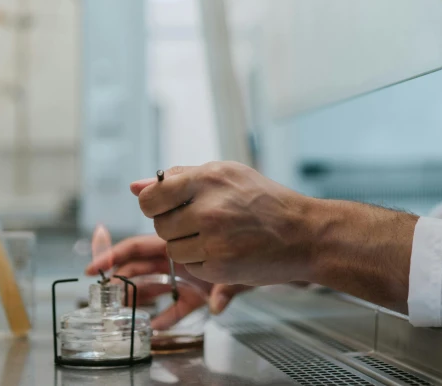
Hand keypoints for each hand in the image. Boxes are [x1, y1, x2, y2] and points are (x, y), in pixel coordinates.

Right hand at [85, 235, 249, 327]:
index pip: (140, 245)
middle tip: (104, 296)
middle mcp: (181, 256)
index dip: (115, 255)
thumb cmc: (259, 241)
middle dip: (121, 280)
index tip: (94, 268)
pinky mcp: (199, 292)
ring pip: (154, 287)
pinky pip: (176, 307)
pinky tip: (154, 329)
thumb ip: (226, 283)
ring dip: (138, 299)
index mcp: (181, 238)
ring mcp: (188, 274)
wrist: (280, 250)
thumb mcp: (241, 257)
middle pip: (141, 267)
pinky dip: (165, 318)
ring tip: (122, 314)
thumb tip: (218, 308)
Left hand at [132, 162, 321, 286]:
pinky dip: (203, 262)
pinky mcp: (220, 266)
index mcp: (207, 179)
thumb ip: (180, 177)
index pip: (151, 197)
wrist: (304, 233)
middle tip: (204, 222)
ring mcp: (214, 239)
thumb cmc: (267, 201)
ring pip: (173, 248)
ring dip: (188, 246)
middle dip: (175, 226)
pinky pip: (190, 267)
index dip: (155, 204)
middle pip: (160, 225)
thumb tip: (136, 186)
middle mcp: (208, 208)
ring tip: (218, 237)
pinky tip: (226, 251)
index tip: (169, 207)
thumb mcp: (228, 174)